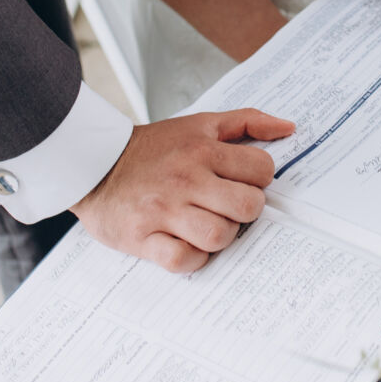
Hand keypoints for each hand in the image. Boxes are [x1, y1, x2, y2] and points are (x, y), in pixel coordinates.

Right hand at [72, 107, 295, 273]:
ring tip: (206, 225)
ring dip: (220, 236)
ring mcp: (164, 210)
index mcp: (203, 150)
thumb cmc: (152, 149)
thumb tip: (288, 128)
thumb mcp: (200, 124)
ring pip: (220, 236)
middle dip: (245, 211)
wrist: (93, 164)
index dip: (258, 179)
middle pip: (247, 206)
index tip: (242, 182)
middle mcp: (186, 179)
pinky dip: (192, 258)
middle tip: (228, 208)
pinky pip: (184, 260)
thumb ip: (246, 122)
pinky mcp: (142, 238)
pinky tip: (186, 243)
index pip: (261, 170)